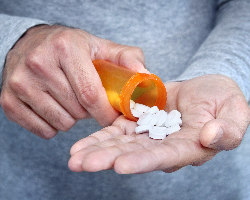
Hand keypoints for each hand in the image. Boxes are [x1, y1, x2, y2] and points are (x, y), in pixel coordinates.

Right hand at [0, 24, 145, 138]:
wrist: (31, 45)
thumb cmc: (70, 48)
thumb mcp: (100, 47)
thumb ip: (127, 58)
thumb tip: (146, 76)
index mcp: (66, 48)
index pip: (90, 93)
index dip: (105, 112)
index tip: (113, 119)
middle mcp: (38, 63)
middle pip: (76, 110)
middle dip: (89, 112)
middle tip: (87, 100)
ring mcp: (20, 83)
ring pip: (61, 123)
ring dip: (72, 118)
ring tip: (70, 101)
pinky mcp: (9, 101)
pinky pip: (43, 130)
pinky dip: (54, 125)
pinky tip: (55, 108)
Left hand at [68, 75, 249, 173]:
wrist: (204, 90)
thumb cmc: (222, 99)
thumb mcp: (234, 109)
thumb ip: (229, 128)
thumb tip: (211, 136)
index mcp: (188, 147)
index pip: (164, 157)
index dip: (143, 161)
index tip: (120, 165)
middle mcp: (164, 147)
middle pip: (134, 155)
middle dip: (108, 159)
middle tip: (82, 164)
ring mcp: (148, 135)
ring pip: (120, 145)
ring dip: (97, 150)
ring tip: (74, 157)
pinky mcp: (138, 122)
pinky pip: (116, 131)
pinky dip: (100, 136)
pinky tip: (81, 144)